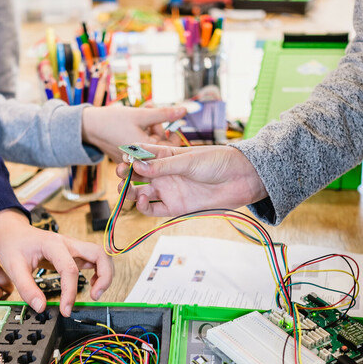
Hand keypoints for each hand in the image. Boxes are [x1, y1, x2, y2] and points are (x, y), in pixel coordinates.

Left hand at [0, 209, 112, 315]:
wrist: (12, 231)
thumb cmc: (13, 245)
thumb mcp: (13, 267)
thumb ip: (27, 289)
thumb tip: (41, 307)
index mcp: (53, 244)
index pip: (70, 269)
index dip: (70, 292)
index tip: (66, 310)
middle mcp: (68, 243)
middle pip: (99, 253)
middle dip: (104, 276)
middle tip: (95, 296)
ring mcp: (73, 247)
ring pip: (101, 255)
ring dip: (105, 274)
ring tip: (95, 292)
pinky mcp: (74, 252)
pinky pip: (95, 260)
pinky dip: (100, 272)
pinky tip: (91, 284)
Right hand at [81, 105, 186, 162]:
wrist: (88, 127)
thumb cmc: (113, 120)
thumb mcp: (142, 115)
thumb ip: (164, 114)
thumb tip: (185, 110)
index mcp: (146, 153)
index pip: (170, 148)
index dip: (173, 135)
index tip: (170, 123)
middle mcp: (140, 160)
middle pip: (159, 146)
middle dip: (159, 128)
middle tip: (153, 114)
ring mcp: (133, 160)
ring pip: (150, 145)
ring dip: (150, 128)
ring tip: (145, 111)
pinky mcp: (126, 158)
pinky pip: (140, 147)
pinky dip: (141, 133)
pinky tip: (137, 122)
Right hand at [115, 143, 266, 216]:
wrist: (241, 179)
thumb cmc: (218, 161)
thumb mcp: (188, 160)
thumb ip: (163, 165)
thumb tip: (137, 166)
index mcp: (166, 155)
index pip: (141, 155)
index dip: (129, 156)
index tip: (122, 158)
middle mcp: (165, 173)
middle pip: (138, 175)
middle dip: (125, 175)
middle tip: (120, 175)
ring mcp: (169, 190)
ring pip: (141, 192)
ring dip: (130, 191)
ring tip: (125, 189)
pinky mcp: (176, 207)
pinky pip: (153, 209)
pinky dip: (143, 206)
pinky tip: (141, 199)